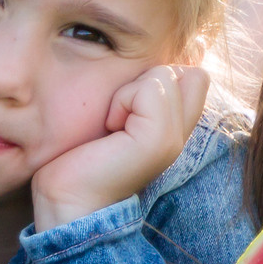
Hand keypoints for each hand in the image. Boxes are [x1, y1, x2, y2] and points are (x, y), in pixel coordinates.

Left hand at [31, 64, 211, 230]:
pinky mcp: (159, 139)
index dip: (158, 78)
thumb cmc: (81, 160)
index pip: (195, 76)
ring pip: (167, 75)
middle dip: (149, 80)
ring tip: (111, 125)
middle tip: (119, 116)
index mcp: (176, 130)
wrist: (67, 202)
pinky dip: (122, 100)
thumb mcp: (118, 115)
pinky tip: (109, 129)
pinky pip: (150, 88)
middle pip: (191, 73)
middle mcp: (183, 136)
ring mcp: (175, 139)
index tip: (126, 110)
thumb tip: (164, 60)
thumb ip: (144, 92)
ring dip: (129, 92)